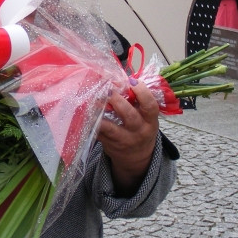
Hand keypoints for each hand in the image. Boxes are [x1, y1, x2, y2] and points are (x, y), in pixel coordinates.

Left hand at [96, 81, 160, 196]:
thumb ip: (138, 102)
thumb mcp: (147, 118)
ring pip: (109, 127)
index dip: (142, 92)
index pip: (150, 106)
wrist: (136, 158)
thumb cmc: (141, 130)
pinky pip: (98, 132)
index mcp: (150, 122)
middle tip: (108, 89)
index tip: (132, 81)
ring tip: (93, 99)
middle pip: (129, 115)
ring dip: (99, 112)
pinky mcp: (108, 144)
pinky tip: (86, 111)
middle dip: (117, 100)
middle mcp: (138, 131)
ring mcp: (123, 139)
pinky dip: (91, 121)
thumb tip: (123, 79)